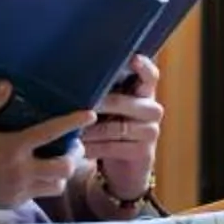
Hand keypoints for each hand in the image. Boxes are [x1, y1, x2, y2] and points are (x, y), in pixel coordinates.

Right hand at [0, 80, 90, 211]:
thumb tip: (7, 85)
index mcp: (11, 147)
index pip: (51, 133)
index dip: (73, 122)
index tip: (89, 114)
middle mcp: (20, 171)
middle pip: (64, 168)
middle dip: (72, 157)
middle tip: (70, 146)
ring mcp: (18, 190)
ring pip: (56, 186)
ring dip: (61, 174)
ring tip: (56, 161)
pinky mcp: (12, 203)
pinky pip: (39, 195)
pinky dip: (44, 185)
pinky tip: (34, 173)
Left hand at [79, 53, 164, 206]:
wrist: (123, 165)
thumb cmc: (111, 126)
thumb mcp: (110, 106)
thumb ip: (104, 90)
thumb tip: (78, 73)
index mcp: (145, 92)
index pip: (150, 75)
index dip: (143, 66)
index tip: (132, 58)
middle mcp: (152, 110)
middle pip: (124, 102)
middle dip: (99, 104)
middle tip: (78, 103)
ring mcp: (150, 132)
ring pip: (115, 128)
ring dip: (90, 130)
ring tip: (72, 129)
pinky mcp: (144, 152)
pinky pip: (113, 147)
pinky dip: (93, 147)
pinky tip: (79, 147)